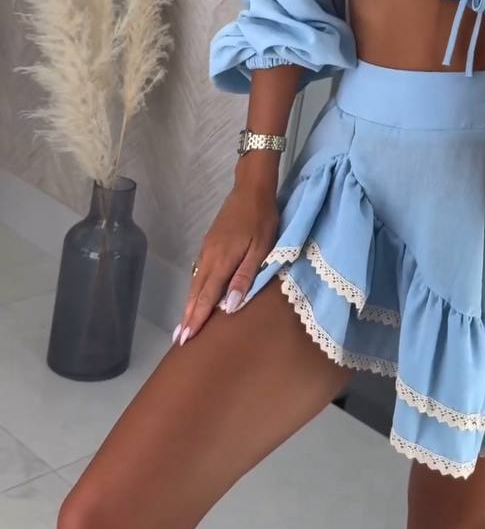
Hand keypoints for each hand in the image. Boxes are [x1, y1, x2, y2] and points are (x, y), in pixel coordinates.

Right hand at [171, 184, 279, 345]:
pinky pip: (199, 272)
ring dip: (189, 304)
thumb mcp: (261, 248)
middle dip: (187, 316)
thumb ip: (245, 277)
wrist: (251, 189)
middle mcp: (209, 257)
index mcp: (221, 260)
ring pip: (196, 282)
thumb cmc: (261, 219)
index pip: (206, 297)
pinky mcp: (210, 243)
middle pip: (196, 292)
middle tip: (179, 340)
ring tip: (184, 324)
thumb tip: (229, 307)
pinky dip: (195, 289)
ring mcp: (207, 249)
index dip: (197, 319)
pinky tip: (196, 296)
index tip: (186, 339)